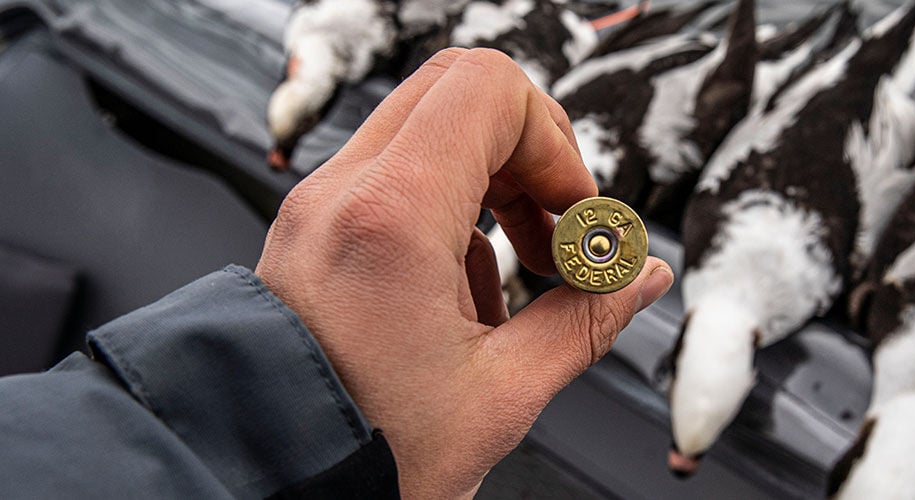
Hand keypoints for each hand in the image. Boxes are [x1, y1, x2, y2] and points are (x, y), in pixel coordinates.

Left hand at [255, 48, 673, 497]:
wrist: (259, 488)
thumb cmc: (359, 457)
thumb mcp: (499, 396)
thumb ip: (585, 321)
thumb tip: (638, 277)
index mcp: (391, 220)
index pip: (491, 94)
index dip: (556, 144)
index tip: (577, 212)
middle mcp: (342, 196)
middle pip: (458, 92)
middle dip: (528, 151)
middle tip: (555, 226)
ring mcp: (319, 211)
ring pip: (426, 133)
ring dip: (491, 187)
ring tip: (516, 276)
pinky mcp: (313, 234)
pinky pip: (394, 182)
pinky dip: (447, 216)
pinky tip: (462, 302)